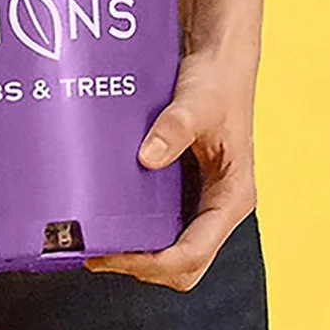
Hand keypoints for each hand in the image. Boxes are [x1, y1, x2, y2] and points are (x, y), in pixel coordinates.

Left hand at [85, 46, 256, 289]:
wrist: (220, 62)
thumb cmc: (216, 83)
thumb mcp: (196, 103)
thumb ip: (174, 129)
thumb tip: (146, 158)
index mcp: (232, 197)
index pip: (196, 252)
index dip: (156, 263)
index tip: (117, 256)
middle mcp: (219, 207)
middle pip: (186, 264)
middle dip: (144, 267)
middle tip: (98, 254)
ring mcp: (203, 199)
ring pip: (175, 249)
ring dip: (141, 255)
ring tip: (97, 243)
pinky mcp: (186, 187)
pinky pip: (165, 224)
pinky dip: (140, 231)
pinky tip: (110, 217)